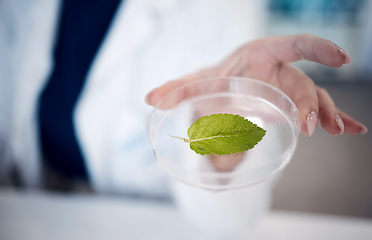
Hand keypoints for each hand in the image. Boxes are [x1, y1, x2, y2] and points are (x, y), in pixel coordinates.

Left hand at [145, 34, 366, 136]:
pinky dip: (337, 119)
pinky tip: (352, 129)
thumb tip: (149, 99)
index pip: (292, 45)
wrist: (229, 88)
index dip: (316, 48)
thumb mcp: (199, 83)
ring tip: (340, 130)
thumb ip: (176, 89)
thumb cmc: (218, 79)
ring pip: (314, 99)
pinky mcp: (292, 106)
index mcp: (261, 55)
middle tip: (313, 125)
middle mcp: (280, 71)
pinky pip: (317, 111)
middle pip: (303, 83)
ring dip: (329, 114)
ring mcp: (289, 89)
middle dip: (312, 102)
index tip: (340, 57)